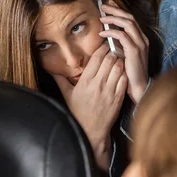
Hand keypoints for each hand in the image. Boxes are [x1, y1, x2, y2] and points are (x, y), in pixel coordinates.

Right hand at [52, 43, 127, 166]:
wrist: (91, 131)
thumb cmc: (79, 112)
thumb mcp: (67, 95)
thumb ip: (60, 80)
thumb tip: (51, 70)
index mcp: (85, 81)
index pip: (96, 58)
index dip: (102, 48)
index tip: (104, 45)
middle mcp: (98, 83)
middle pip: (109, 59)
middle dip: (112, 52)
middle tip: (113, 49)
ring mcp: (109, 90)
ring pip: (119, 67)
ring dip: (120, 61)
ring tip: (119, 59)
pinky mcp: (118, 97)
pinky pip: (124, 79)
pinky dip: (125, 73)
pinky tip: (123, 71)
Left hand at [99, 0, 149, 103]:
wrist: (139, 88)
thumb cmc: (129, 73)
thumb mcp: (123, 54)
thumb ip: (118, 44)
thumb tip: (107, 33)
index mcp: (140, 38)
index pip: (130, 19)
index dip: (119, 10)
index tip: (108, 4)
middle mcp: (142, 39)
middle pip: (129, 17)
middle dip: (115, 9)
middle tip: (103, 6)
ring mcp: (140, 44)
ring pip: (127, 23)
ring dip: (113, 18)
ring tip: (101, 17)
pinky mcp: (135, 51)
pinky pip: (123, 36)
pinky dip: (111, 32)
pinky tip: (102, 33)